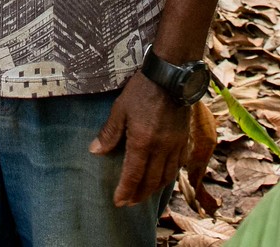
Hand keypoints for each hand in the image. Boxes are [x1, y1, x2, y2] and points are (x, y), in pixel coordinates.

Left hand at [91, 72, 192, 207]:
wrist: (172, 76)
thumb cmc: (143, 90)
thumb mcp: (120, 109)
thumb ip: (109, 133)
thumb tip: (95, 151)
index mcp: (142, 142)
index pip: (133, 176)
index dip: (125, 192)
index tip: (118, 202)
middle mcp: (161, 149)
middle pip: (151, 181)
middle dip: (139, 195)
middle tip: (129, 202)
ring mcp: (175, 145)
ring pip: (166, 176)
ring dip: (154, 189)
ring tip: (144, 193)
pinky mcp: (185, 139)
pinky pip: (178, 164)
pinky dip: (169, 175)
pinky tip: (163, 176)